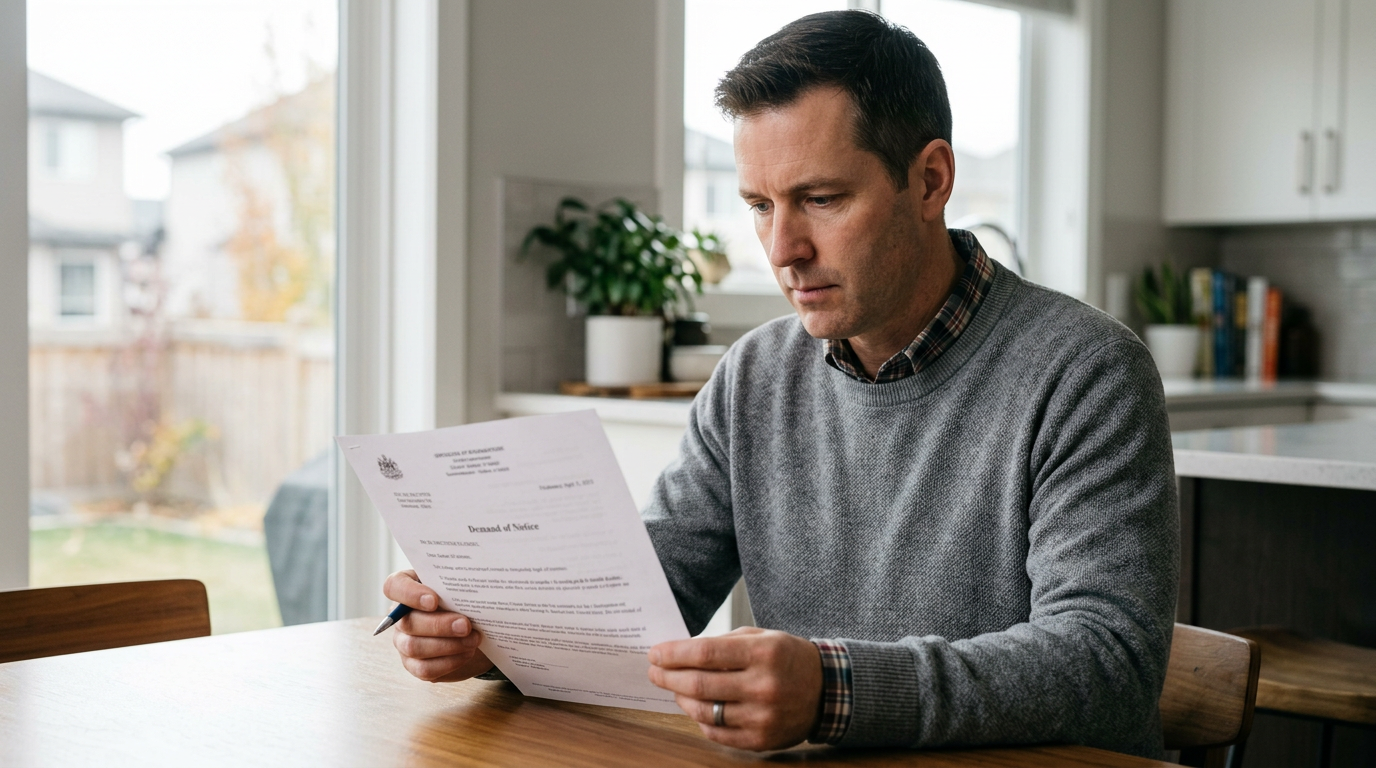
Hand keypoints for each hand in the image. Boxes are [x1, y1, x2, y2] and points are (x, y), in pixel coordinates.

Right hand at [382, 569, 493, 681]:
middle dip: (439, 625)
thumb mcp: (462, 587)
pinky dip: (449, 662)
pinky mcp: (415, 664)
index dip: (410, 594)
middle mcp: (400, 616)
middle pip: (407, 623)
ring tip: (473, 639)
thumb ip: (459, 584)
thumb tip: (470, 586)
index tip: (433, 601)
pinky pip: (424, 669)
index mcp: (408, 588)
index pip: (393, 587)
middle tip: (465, 625)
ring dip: (447, 645)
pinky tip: (467, 653)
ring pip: (414, 647)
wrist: (475, 628)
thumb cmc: (464, 600)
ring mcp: (404, 642)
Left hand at [647, 627, 822, 750]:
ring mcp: (762, 717)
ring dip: (681, 698)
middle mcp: (763, 686)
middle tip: (655, 671)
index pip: (705, 652)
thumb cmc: (788, 658)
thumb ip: (723, 643)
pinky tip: (695, 707)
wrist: (826, 691)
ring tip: (674, 688)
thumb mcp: (761, 638)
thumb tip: (680, 652)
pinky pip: (717, 733)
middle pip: (699, 683)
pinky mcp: (761, 739)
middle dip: (668, 676)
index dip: (674, 653)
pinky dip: (699, 720)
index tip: (656, 653)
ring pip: (704, 711)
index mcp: (763, 654)